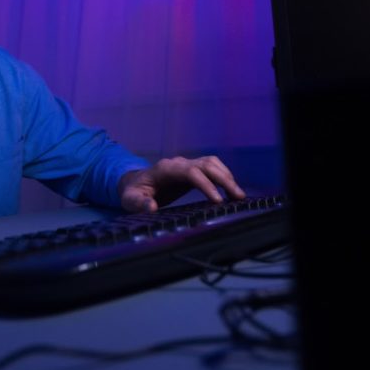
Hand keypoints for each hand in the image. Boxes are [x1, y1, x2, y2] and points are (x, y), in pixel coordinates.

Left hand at [118, 155, 245, 212]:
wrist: (135, 183)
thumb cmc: (132, 192)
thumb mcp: (130, 200)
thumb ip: (139, 203)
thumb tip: (151, 207)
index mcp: (166, 169)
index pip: (192, 172)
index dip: (206, 184)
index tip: (218, 201)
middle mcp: (179, 163)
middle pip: (207, 164)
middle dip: (224, 179)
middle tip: (238, 197)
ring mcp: (187, 164)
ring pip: (212, 163)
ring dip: (227, 177)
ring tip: (239, 195)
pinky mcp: (193, 170)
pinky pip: (212, 168)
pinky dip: (224, 176)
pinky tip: (232, 190)